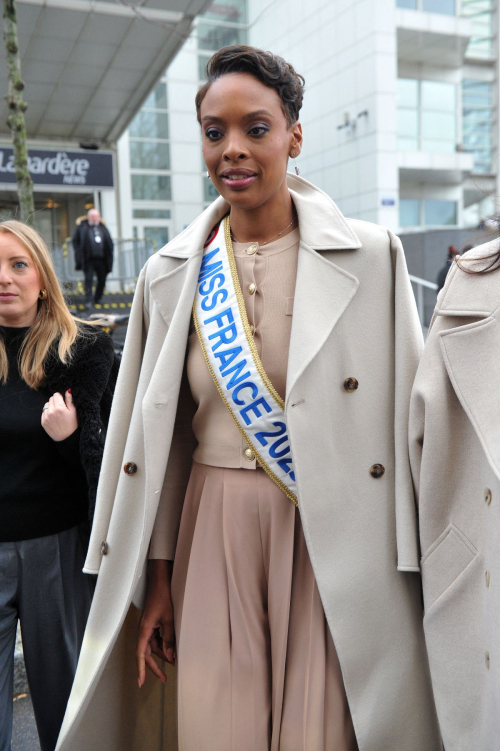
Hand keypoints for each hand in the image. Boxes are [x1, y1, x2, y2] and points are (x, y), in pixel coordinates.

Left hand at [41, 389, 77, 441]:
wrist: (66, 438)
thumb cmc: (72, 424)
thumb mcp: (74, 411)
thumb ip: (70, 400)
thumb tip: (68, 390)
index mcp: (60, 408)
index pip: (56, 394)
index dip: (60, 397)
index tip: (64, 402)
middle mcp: (51, 411)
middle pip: (51, 399)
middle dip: (56, 401)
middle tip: (61, 408)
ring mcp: (46, 417)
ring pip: (46, 405)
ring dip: (51, 406)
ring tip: (57, 413)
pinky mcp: (43, 422)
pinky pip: (43, 412)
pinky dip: (48, 413)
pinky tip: (53, 418)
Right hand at [136, 560, 175, 687]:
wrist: (160, 582)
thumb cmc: (163, 597)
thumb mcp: (169, 619)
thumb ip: (169, 638)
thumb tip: (169, 657)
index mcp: (144, 630)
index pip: (140, 654)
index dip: (141, 669)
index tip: (141, 682)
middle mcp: (144, 630)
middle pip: (146, 653)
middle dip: (154, 667)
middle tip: (164, 679)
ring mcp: (148, 627)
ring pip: (152, 647)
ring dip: (162, 654)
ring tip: (174, 662)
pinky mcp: (152, 624)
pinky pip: (156, 639)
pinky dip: (163, 645)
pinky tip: (171, 648)